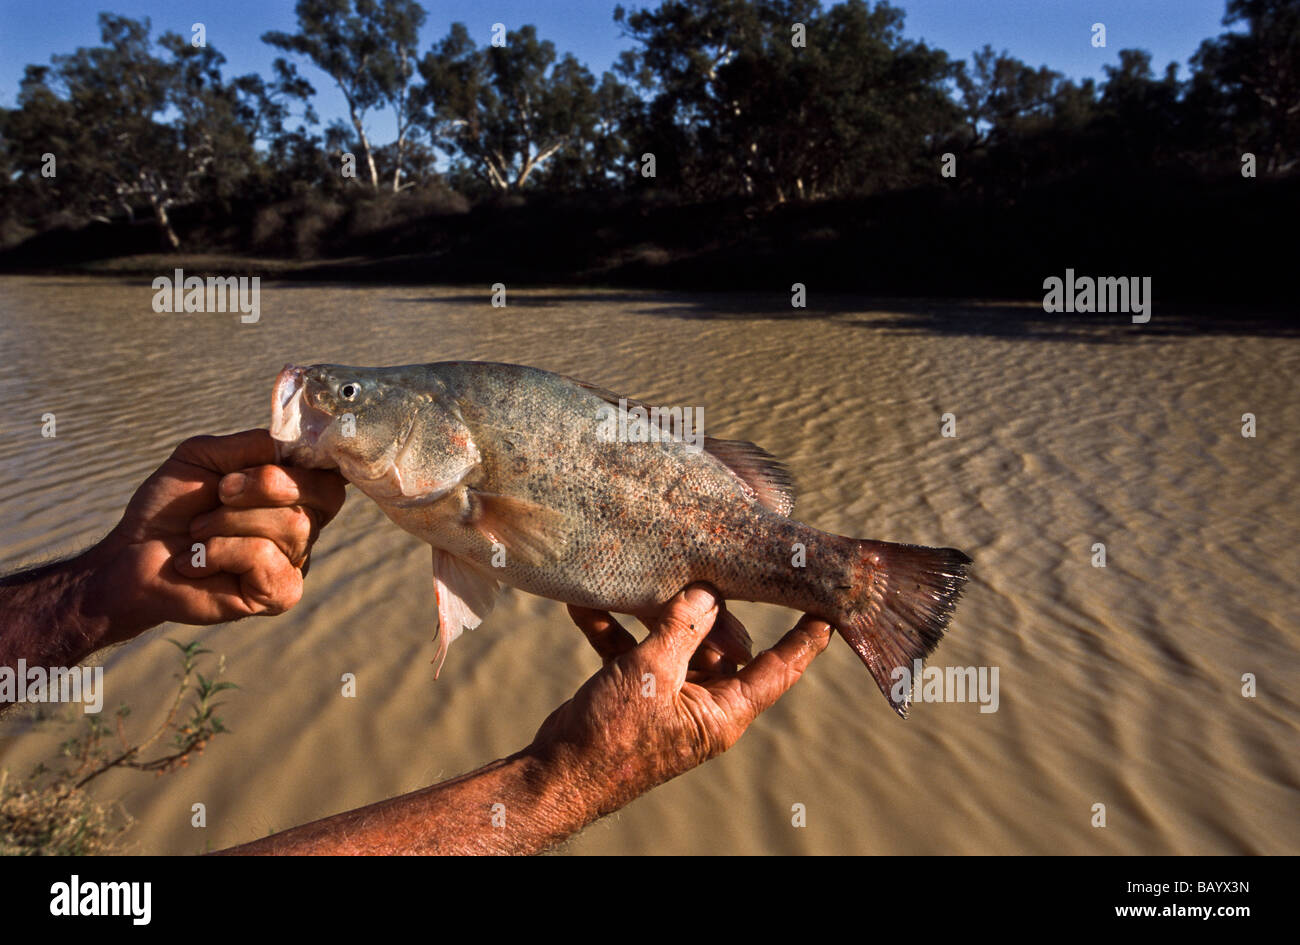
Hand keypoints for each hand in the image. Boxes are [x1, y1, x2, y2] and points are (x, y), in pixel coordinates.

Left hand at [84, 429, 346, 643]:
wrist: (133, 554)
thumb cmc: (172, 506)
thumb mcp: (207, 456)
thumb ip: (255, 445)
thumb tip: (299, 442)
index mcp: (295, 493)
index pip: (333, 475)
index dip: (320, 464)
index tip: (285, 456)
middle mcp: (305, 527)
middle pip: (320, 493)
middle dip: (262, 485)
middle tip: (220, 492)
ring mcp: (295, 562)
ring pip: (292, 525)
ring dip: (228, 521)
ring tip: (199, 532)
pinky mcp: (280, 593)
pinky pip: (265, 557)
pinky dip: (220, 552)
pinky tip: (198, 562)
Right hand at [527, 585, 831, 820]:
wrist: (556, 775)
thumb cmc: (613, 734)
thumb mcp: (652, 672)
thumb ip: (682, 628)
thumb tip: (710, 592)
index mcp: (722, 710)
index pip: (777, 669)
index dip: (803, 640)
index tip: (826, 610)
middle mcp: (702, 705)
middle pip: (718, 645)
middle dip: (707, 607)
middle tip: (713, 562)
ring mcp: (668, 699)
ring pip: (673, 643)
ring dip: (652, 613)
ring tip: (642, 573)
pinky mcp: (634, 693)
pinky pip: (632, 653)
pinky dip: (614, 630)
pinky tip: (586, 603)